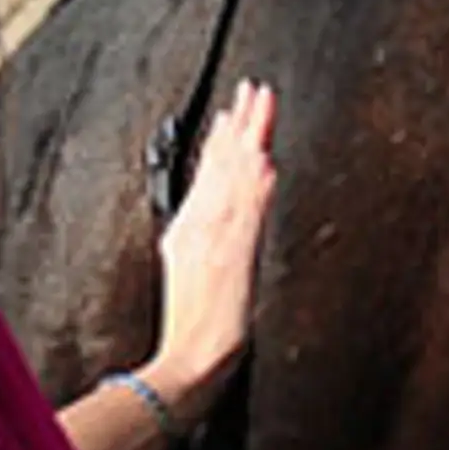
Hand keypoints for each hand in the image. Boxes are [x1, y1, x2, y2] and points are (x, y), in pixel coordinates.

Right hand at [147, 79, 276, 425]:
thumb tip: (205, 219)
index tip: (235, 110)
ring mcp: (217, 238)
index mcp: (189, 229)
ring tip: (263, 105)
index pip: (208, 172)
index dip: (223, 138)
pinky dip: (255, 185)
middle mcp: (201, 227)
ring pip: (236, 177)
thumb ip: (193, 243)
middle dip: (241, 124)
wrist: (190, 361)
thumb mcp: (181, 275)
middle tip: (254, 88)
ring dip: (252, 139)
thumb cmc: (188, 329)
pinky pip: (247, 213)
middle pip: (223, 164)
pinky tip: (266, 163)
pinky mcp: (232, 255)